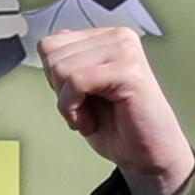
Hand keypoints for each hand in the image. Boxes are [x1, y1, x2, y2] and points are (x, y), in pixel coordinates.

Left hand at [36, 26, 194, 194]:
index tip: (78, 99)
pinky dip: (73, 109)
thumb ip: (67, 65)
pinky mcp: (128, 70)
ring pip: (61, 68)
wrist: (147, 157)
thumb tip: (47, 44)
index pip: (51, 44)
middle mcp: (118, 38)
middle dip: (60, 91)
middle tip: (87, 111)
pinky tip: (91, 122)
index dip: (54, 79)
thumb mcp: (80, 91)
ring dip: (68, 104)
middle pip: (52, 55)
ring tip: (91, 117)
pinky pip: (76, 81)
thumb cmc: (118, 128)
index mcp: (107, 38)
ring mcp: (125, 51)